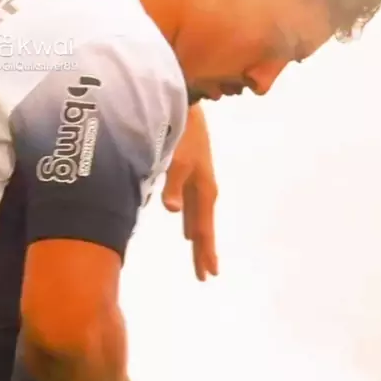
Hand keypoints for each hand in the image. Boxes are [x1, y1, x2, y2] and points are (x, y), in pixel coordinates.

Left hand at [162, 104, 218, 280]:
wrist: (187, 106)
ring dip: (198, 235)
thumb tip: (171, 211)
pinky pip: (193, 204)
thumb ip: (173, 185)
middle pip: (203, 225)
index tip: (208, 274)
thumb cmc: (182, 134)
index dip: (204, 251)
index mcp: (204, 190)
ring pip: (198, 215)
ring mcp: (200, 180)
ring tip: (199, 253)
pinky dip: (191, 218)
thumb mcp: (177, 160)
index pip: (203, 228)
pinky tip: (184, 220)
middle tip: (205, 274)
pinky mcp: (192, 172)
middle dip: (204, 249)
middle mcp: (205, 188)